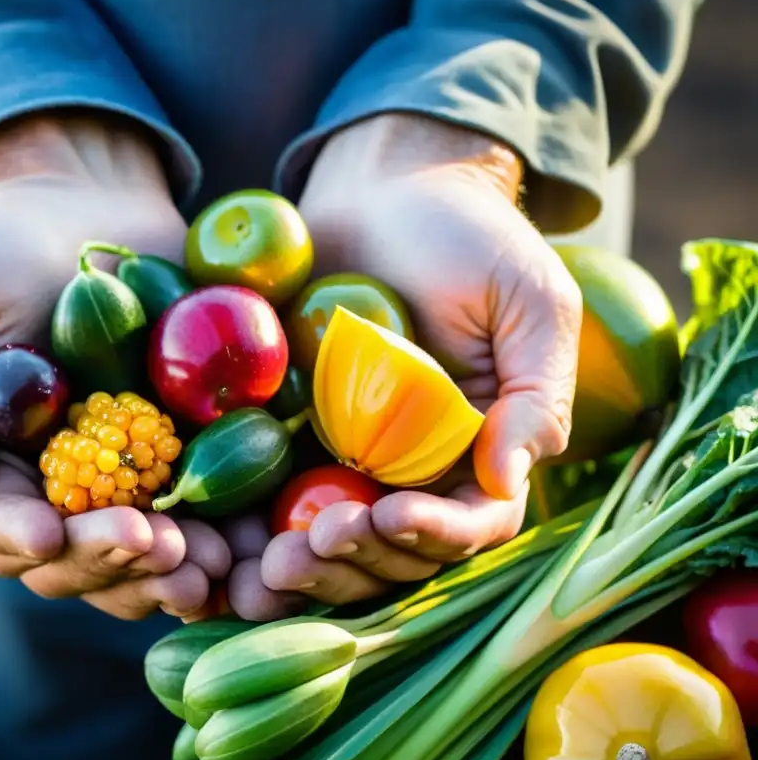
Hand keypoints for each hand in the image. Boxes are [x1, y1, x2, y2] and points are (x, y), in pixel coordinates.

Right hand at [0, 114, 230, 618]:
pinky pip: (210, 508)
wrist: (86, 200)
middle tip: (154, 548)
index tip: (52, 535)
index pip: (4, 529)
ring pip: (146, 552)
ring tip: (209, 564)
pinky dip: (228, 534)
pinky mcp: (191, 447)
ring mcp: (132, 471)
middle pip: (79, 557)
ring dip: (174, 571)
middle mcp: (64, 484)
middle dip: (112, 562)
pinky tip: (250, 542)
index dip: (25, 538)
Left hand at [236, 114, 582, 617]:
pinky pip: (272, 498)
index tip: (390, 514)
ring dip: (301, 568)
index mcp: (480, 450)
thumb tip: (513, 475)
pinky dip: (251, 534)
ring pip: (331, 542)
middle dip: (354, 563)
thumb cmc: (467, 236)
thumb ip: (537, 391)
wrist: (380, 189)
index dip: (436, 534)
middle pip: (393, 550)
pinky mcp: (289, 438)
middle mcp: (416, 470)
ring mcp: (350, 457)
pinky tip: (222, 549)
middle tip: (303, 553)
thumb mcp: (528, 301)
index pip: (471, 522)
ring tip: (260, 570)